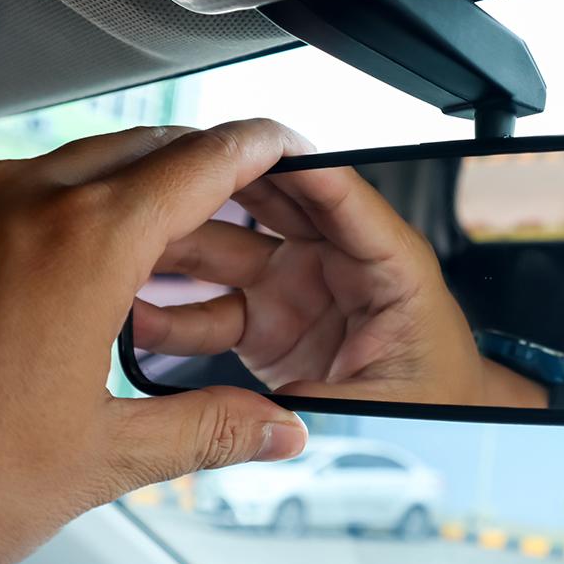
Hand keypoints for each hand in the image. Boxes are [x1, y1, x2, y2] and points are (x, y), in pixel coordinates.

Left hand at [0, 120, 314, 563]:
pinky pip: (33, 190)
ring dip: (147, 191)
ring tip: (181, 249)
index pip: (203, 164)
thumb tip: (275, 430)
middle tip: (250, 206)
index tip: (289, 148)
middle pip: (149, 147)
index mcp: (83, 247)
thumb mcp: (99, 458)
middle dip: (210, 169)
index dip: (260, 149)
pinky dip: (87, 210)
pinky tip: (97, 270)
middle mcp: (24, 205)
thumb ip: (208, 431)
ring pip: (88, 164)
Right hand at [132, 156, 496, 405]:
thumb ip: (330, 399)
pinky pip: (211, 304)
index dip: (299, 167)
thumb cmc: (437, 394)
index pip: (344, 200)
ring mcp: (296, 286)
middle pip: (273, 205)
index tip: (254, 142)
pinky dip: (173, 309)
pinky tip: (134, 309)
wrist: (435, 421)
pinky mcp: (267, 318)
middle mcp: (337, 262)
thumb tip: (270, 412)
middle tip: (162, 172)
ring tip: (126, 241)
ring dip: (179, 244)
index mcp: (389, 264)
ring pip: (228, 248)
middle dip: (218, 185)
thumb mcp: (393, 403)